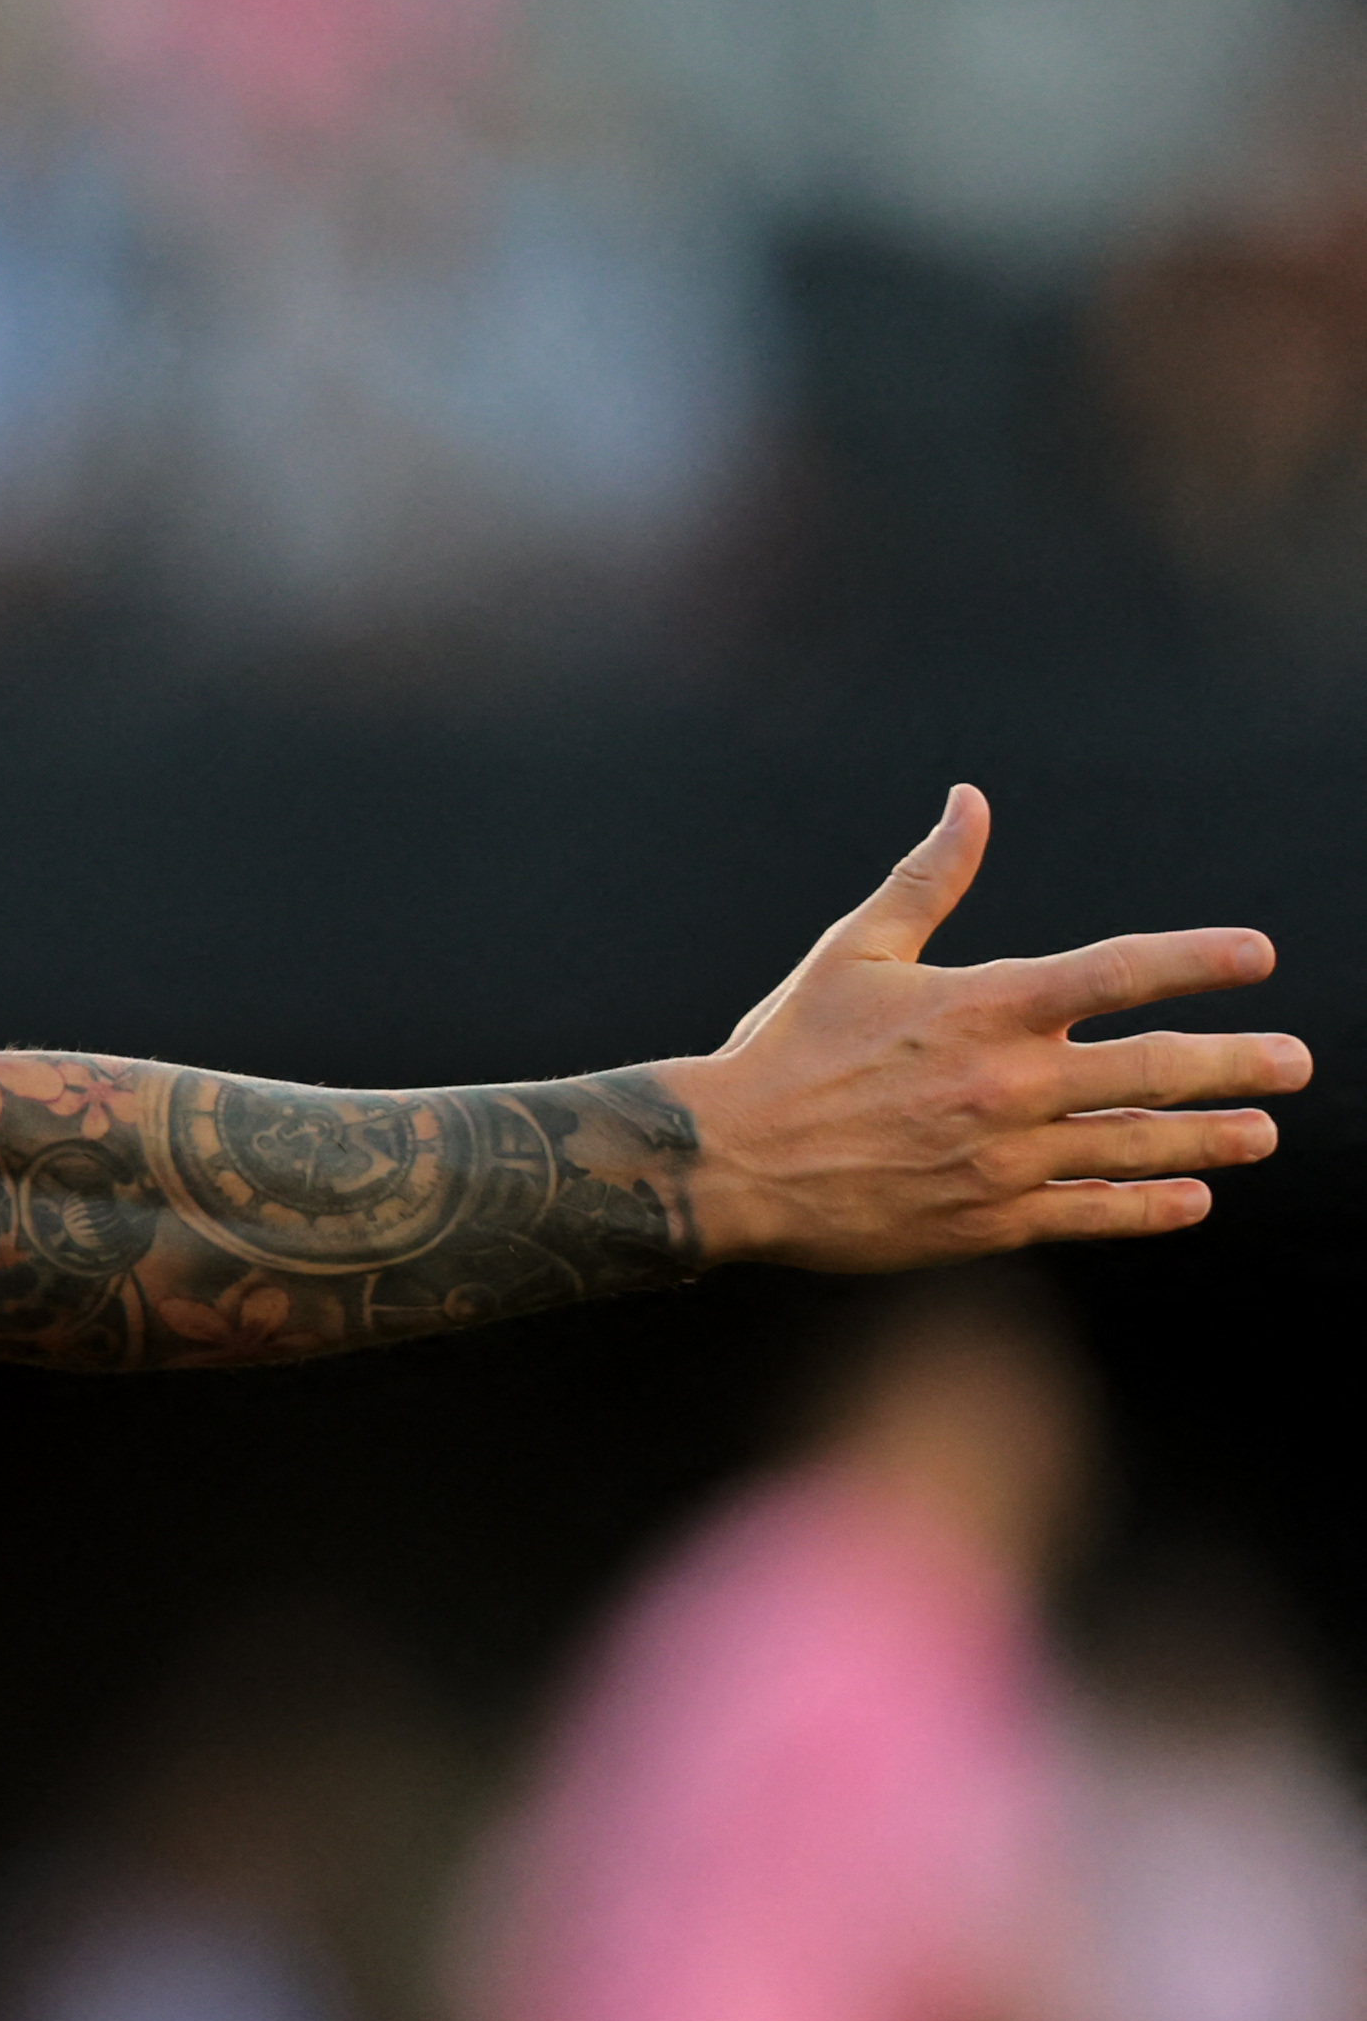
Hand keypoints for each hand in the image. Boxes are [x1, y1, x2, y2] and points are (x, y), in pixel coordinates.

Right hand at [671, 786, 1305, 1268]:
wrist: (725, 1162)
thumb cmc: (786, 1049)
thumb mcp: (854, 952)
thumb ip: (929, 880)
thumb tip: (970, 800)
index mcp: (983, 1007)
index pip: (1117, 974)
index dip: (1196, 961)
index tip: (1258, 955)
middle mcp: (1006, 1083)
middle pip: (1155, 1070)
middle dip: (1237, 1064)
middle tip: (1295, 1064)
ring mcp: (1003, 1158)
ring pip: (1136, 1147)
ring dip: (1210, 1139)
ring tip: (1261, 1133)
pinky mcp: (986, 1220)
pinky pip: (1089, 1213)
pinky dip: (1145, 1207)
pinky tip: (1187, 1200)